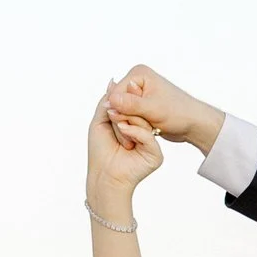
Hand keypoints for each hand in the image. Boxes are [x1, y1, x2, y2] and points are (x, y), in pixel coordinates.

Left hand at [87, 90, 161, 207]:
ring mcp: (151, 144)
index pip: (134, 106)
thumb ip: (108, 101)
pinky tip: (123, 134)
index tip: (118, 95)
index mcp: (133, 126)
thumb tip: (112, 81)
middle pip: (140, 113)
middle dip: (124, 111)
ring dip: (126, 122)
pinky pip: (148, 136)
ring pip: (144, 122)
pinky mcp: (155, 154)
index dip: (126, 100)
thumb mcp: (101, 121)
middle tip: (111, 114)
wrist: (103, 175)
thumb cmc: (100, 151)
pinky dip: (133, 132)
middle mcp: (144, 134)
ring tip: (115, 125)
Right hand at [107, 63, 225, 153]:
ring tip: (148, 128)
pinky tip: (147, 129)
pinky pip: (127, 117)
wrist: (193, 123)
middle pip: (116, 103)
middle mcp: (136, 80)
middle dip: (126, 118)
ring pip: (120, 112)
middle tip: (145, 127)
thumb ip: (130, 105)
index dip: (119, 111)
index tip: (132, 123)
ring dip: (130, 123)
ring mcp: (137, 93)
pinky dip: (134, 126)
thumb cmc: (178, 113)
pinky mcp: (139, 105)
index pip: (115, 94)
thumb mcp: (152, 109)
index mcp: (138, 73)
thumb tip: (109, 100)